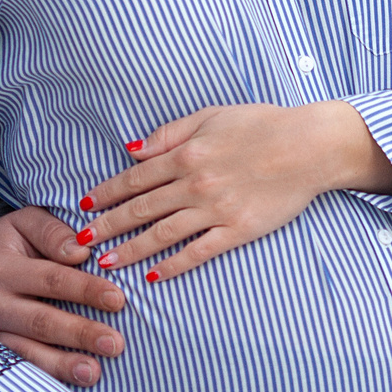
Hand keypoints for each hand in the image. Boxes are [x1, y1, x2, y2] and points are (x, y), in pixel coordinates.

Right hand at [0, 208, 126, 387]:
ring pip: (26, 351)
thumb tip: (81, 252)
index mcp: (2, 267)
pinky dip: (43, 378)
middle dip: (80, 333)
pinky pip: (16, 367)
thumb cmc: (5, 243)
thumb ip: (52, 232)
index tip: (118, 300)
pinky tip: (68, 386)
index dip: (86, 289)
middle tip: (116, 344)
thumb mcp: (24, 222)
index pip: (52, 279)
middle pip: (41, 321)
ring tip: (94, 372)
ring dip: (62, 364)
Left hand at [79, 101, 391, 281]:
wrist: (310, 146)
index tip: (86, 206)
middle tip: (81, 241)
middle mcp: (196, 183)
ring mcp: (216, 209)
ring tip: (107, 262)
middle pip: (141, 208)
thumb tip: (133, 150)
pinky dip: (175, 264)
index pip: (135, 178)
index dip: (107, 193)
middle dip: (108, 226)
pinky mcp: (238, 229)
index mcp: (187, 153)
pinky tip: (155, 275)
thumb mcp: (211, 116)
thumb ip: (170, 134)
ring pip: (163, 233)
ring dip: (131, 249)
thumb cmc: (262, 125)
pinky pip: (199, 251)